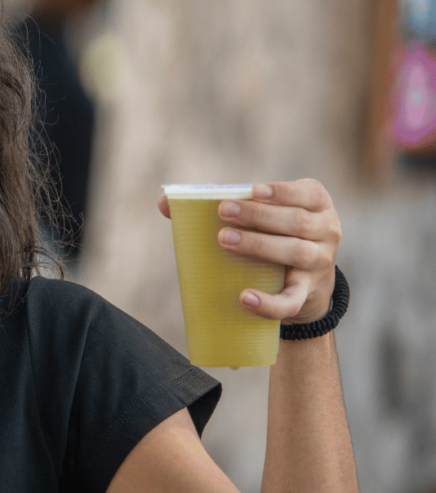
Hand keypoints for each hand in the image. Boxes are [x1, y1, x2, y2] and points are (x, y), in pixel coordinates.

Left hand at [157, 179, 341, 323]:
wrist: (305, 285)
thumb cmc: (274, 237)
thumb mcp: (262, 217)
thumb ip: (222, 205)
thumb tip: (165, 203)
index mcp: (317, 205)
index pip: (307, 194)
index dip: (282, 191)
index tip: (252, 191)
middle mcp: (326, 231)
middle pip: (297, 222)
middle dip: (259, 216)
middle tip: (223, 213)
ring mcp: (319, 264)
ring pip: (295, 253)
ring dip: (258, 246)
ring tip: (224, 240)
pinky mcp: (307, 295)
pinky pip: (291, 300)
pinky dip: (268, 302)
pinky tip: (243, 297)